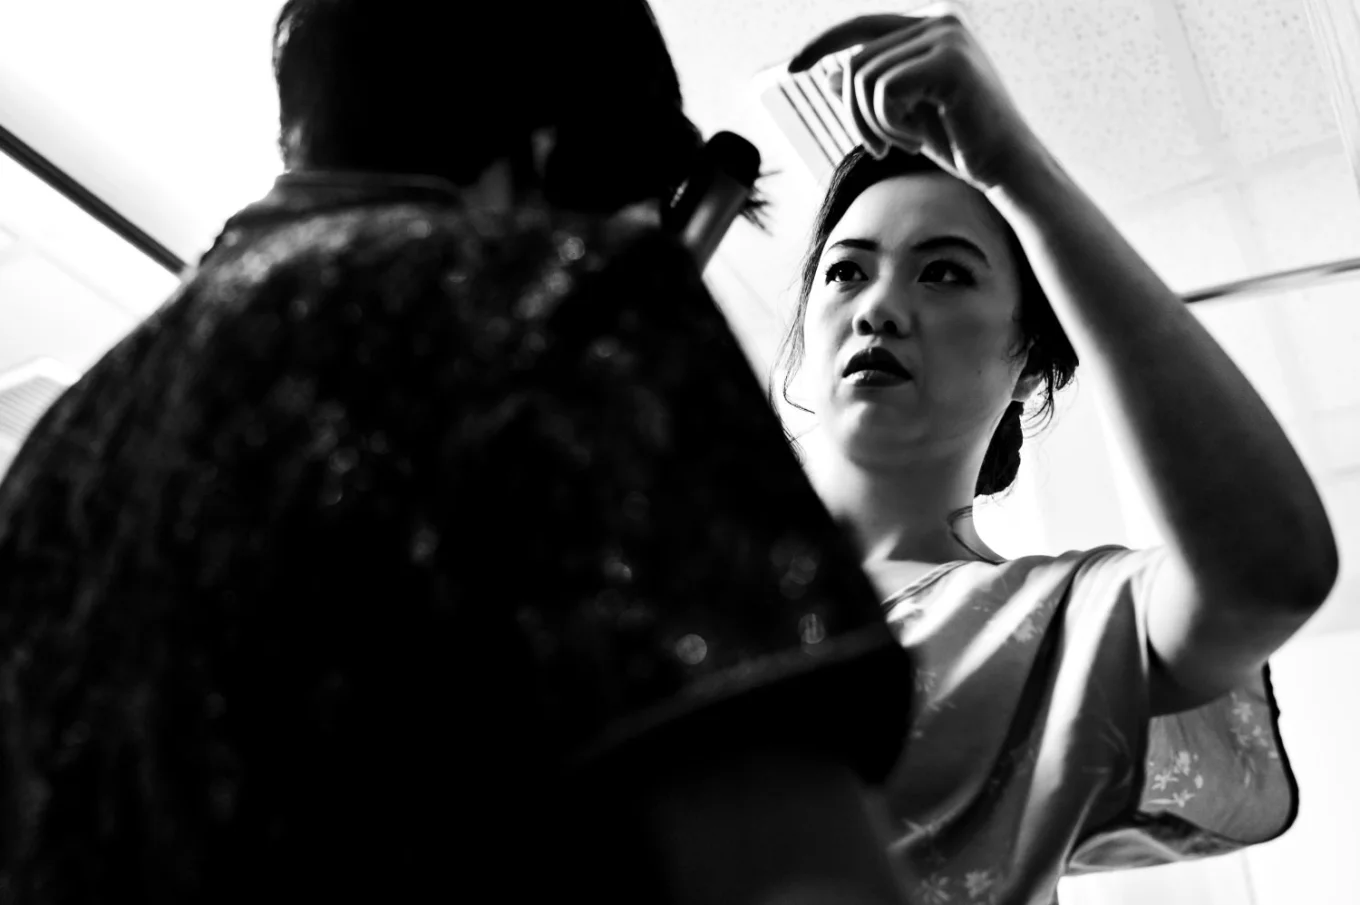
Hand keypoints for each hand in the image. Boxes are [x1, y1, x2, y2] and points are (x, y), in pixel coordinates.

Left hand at [789, 13, 1050, 190]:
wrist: (1006, 166)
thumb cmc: (960, 142)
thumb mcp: (905, 115)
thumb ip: (872, 89)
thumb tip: (830, 74)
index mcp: (929, 29)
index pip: (861, 27)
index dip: (822, 44)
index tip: (792, 69)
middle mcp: (938, 23)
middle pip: (855, 62)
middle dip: (854, 115)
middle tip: (878, 149)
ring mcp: (945, 37)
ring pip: (864, 79)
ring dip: (874, 125)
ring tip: (904, 144)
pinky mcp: (949, 60)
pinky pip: (884, 91)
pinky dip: (890, 125)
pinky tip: (918, 141)